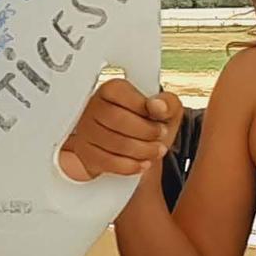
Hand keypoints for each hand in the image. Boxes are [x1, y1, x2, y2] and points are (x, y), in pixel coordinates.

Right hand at [60, 80, 181, 180]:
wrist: (137, 149)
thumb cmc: (149, 125)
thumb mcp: (166, 110)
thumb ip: (168, 103)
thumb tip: (157, 105)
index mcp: (112, 89)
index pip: (123, 95)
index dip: (145, 109)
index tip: (159, 118)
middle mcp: (95, 106)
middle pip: (117, 120)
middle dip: (146, 132)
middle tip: (160, 135)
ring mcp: (87, 131)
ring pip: (114, 143)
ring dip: (143, 150)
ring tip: (156, 150)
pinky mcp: (87, 153)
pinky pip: (108, 162)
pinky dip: (131, 165)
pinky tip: (142, 162)